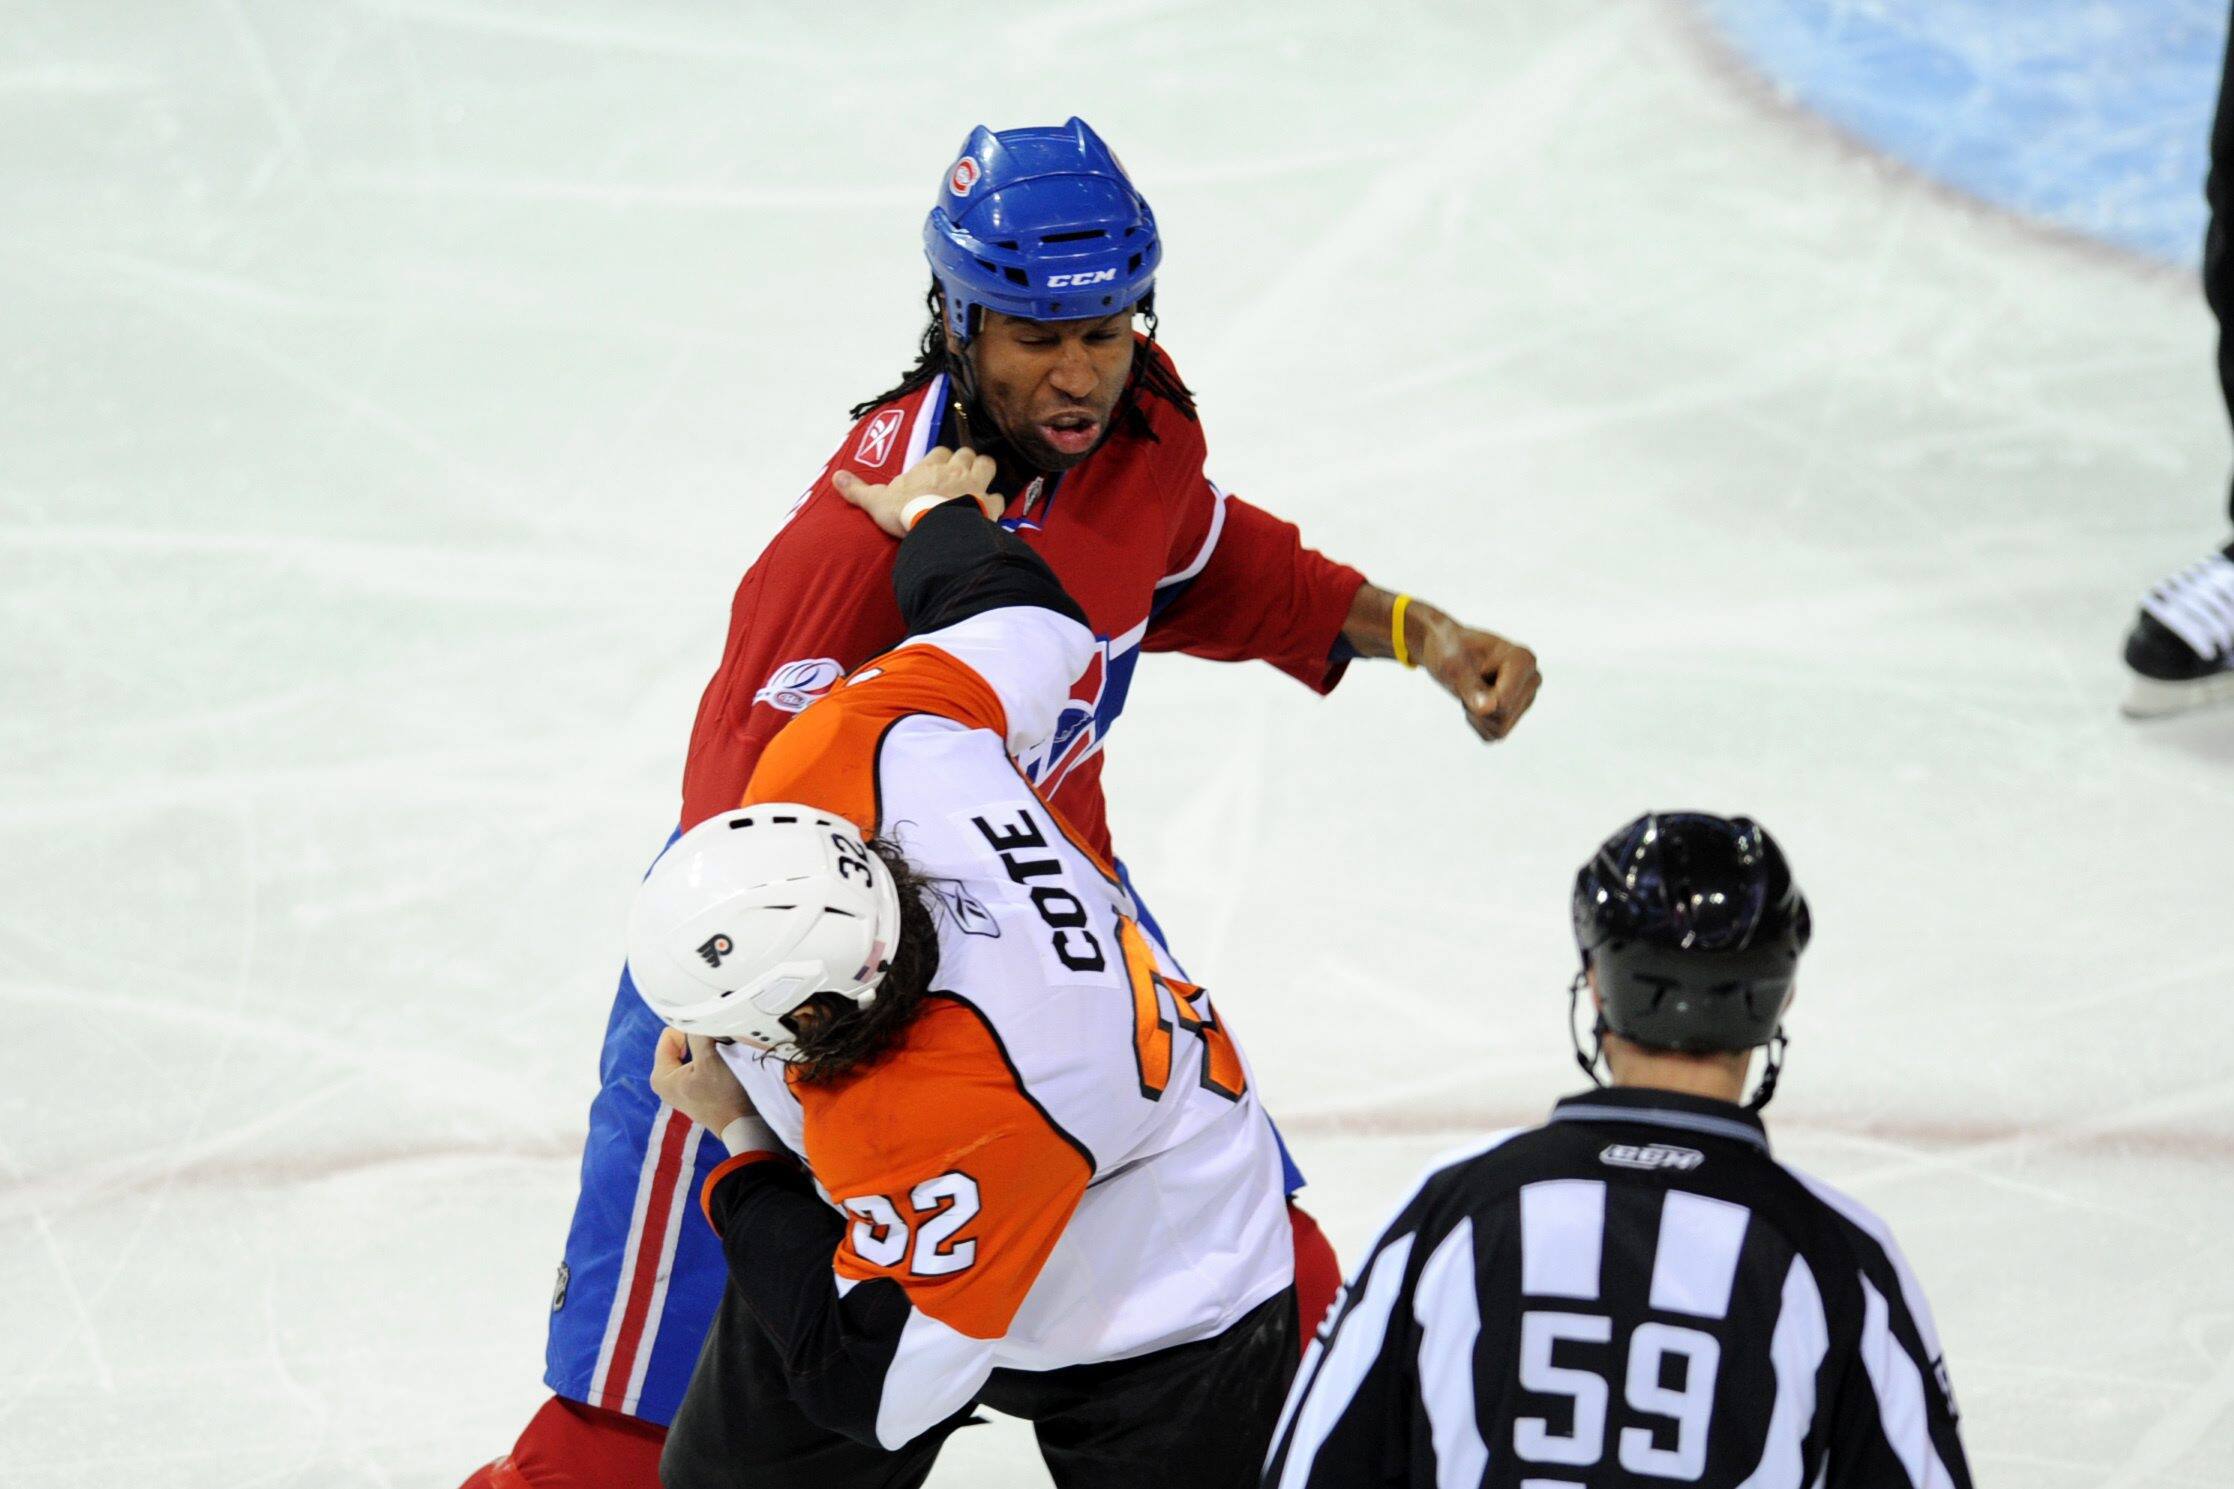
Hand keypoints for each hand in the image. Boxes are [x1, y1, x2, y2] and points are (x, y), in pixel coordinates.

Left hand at [649, 1029, 754, 1133]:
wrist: (742, 1124)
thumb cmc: (724, 1094)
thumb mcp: (709, 1058)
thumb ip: (697, 1033)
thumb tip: (697, 1015)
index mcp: (660, 1075)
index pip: (670, 1035)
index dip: (691, 1032)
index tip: (709, 1039)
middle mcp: (663, 1082)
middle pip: (680, 1044)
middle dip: (698, 1042)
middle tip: (716, 1048)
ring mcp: (677, 1088)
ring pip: (691, 1053)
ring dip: (706, 1050)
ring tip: (721, 1058)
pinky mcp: (691, 1091)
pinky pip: (697, 1064)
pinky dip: (708, 1061)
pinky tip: (721, 1069)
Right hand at [832, 446, 1000, 536]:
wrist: (936, 529)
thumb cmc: (905, 512)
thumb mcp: (876, 501)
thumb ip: (858, 489)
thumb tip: (836, 478)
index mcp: (930, 466)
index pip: (940, 451)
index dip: (941, 458)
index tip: (937, 467)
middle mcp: (955, 470)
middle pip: (967, 453)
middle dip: (966, 460)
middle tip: (961, 473)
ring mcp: (975, 486)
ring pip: (987, 466)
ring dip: (985, 472)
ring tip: (980, 483)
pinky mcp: (989, 505)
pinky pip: (999, 498)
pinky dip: (997, 503)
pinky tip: (991, 510)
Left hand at [1421, 621, 1540, 741]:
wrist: (1446, 650)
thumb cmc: (1450, 650)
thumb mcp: (1452, 665)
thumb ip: (1471, 687)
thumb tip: (1488, 709)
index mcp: (1524, 660)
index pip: (1504, 702)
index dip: (1477, 695)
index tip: (1472, 669)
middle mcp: (1532, 679)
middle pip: (1503, 715)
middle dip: (1476, 706)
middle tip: (1467, 680)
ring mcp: (1526, 699)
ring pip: (1500, 729)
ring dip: (1475, 715)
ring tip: (1472, 689)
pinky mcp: (1515, 715)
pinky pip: (1493, 736)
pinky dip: (1476, 723)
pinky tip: (1475, 700)